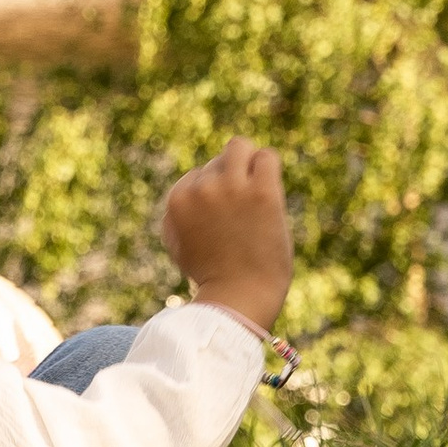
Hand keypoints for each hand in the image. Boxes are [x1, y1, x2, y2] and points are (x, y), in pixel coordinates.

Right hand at [159, 140, 292, 335]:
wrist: (240, 299)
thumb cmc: (213, 278)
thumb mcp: (179, 246)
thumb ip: (179, 216)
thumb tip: (191, 186)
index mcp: (177, 201)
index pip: (197, 176)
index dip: (214, 195)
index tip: (226, 221)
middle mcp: (200, 190)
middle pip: (218, 162)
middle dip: (231, 179)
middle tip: (244, 210)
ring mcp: (231, 188)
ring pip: (240, 147)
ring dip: (249, 163)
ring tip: (258, 190)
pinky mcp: (262, 192)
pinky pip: (267, 156)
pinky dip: (269, 168)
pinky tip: (270, 191)